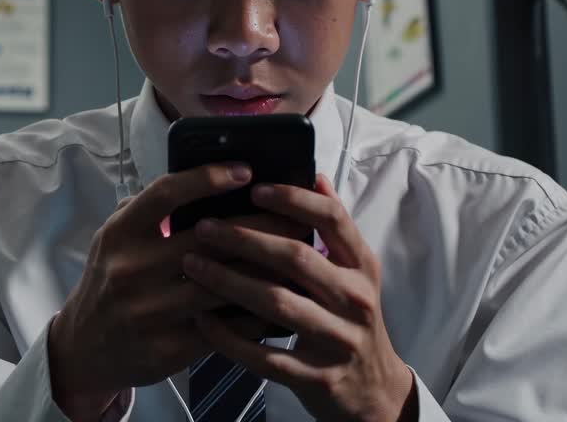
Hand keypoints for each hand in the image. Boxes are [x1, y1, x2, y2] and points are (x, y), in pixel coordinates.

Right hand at [48, 164, 275, 419]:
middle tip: (293, 216)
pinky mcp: (168, 348)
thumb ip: (148, 209)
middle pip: (207, 239)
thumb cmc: (109, 280)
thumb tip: (201, 178)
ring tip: (296, 256)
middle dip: (257, 226)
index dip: (207, 178)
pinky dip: (255, 312)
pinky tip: (279, 298)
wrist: (85, 347)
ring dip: (264, 270)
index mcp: (119, 234)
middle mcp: (131, 269)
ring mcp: (149, 311)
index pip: (165, 194)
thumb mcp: (113, 238)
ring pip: (222, 285)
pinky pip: (224, 326)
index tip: (245, 170)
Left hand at [184, 174, 417, 421]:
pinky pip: (266, 355)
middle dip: (244, 239)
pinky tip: (202, 320)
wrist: (373, 390)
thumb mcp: (354, 273)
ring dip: (228, 282)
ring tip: (192, 265)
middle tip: (203, 227)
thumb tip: (316, 176)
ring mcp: (339, 339)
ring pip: (277, 304)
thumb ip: (334, 230)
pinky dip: (230, 337)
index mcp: (362, 265)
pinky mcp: (318, 376)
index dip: (293, 199)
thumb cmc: (350, 319)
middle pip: (296, 258)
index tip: (253, 188)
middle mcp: (355, 298)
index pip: (331, 219)